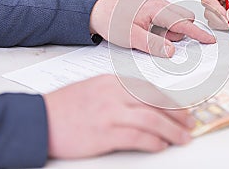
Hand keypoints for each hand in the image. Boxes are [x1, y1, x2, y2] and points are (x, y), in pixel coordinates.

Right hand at [44, 74, 194, 158]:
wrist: (38, 119)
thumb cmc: (66, 106)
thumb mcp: (96, 89)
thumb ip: (120, 93)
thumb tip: (145, 104)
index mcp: (114, 82)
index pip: (151, 90)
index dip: (171, 102)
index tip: (182, 110)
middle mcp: (115, 94)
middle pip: (156, 104)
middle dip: (177, 116)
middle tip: (189, 124)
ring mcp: (110, 113)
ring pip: (152, 120)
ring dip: (172, 131)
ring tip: (183, 138)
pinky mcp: (104, 134)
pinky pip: (137, 137)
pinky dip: (153, 142)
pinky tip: (161, 145)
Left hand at [89, 0, 215, 57]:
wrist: (97, 13)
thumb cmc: (112, 20)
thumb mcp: (132, 37)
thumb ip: (154, 44)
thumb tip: (172, 51)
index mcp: (156, 9)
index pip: (183, 23)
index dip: (198, 33)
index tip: (209, 40)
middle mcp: (159, 5)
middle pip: (183, 20)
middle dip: (179, 33)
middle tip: (161, 42)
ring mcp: (156, 7)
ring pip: (175, 22)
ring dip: (169, 33)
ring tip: (148, 36)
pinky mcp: (153, 11)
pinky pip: (167, 22)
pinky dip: (162, 30)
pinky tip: (148, 33)